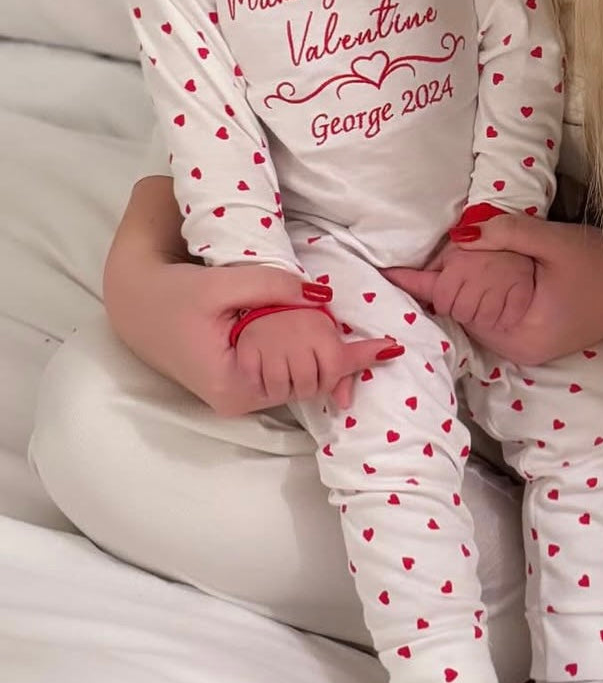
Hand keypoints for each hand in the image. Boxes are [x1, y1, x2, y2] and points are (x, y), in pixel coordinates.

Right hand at [105, 256, 403, 416]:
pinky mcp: (237, 381)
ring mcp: (238, 394)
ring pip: (296, 380)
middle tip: (377, 342)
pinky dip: (304, 355)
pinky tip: (325, 340)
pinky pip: (282, 372)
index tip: (389, 349)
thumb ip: (272, 286)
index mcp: (236, 385)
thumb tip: (324, 296)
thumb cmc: (172, 294)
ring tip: (358, 343)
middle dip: (341, 363)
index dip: (350, 361)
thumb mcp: (222, 282)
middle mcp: (239, 399)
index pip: (308, 377)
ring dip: (324, 359)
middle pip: (306, 384)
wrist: (134, 300)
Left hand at [386, 218, 602, 366]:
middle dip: (445, 275)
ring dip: (462, 280)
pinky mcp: (528, 333)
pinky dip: (481, 287)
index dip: (423, 283)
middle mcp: (513, 347)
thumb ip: (508, 233)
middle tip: (442, 242)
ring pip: (473, 309)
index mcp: (518, 333)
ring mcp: (521, 344)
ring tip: (459, 248)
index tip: (387, 272)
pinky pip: (490, 310)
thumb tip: (461, 229)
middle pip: (460, 308)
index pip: (457, 304)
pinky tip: (479, 263)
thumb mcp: (556, 242)